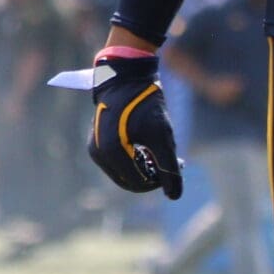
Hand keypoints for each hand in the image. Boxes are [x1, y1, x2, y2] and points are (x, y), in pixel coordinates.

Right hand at [87, 51, 182, 199]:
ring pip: (123, 173)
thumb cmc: (145, 104)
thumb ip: (170, 168)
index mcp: (111, 152)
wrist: (125, 78)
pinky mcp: (96, 142)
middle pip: (129, 181)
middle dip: (152, 176)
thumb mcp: (162, 136)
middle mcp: (98, 153)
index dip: (161, 181)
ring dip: (143, 169)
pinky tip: (147, 147)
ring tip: (160, 153)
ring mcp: (95, 148)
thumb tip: (174, 196)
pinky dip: (133, 160)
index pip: (139, 183)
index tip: (178, 166)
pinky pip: (117, 162)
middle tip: (173, 163)